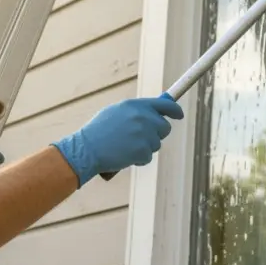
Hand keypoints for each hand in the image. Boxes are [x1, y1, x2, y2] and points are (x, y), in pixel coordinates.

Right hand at [51, 93, 183, 186]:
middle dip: (157, 134)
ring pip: (156, 144)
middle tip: (141, 139)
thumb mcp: (115, 112)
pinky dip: (138, 159)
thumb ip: (135, 111)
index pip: (165, 105)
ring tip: (125, 147)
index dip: (175, 111)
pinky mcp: (143, 150)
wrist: (86, 149)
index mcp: (136, 105)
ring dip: (145, 148)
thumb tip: (153, 113)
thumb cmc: (97, 131)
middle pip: (165, 127)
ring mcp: (144, 134)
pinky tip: (124, 156)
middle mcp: (143, 117)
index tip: (179, 115)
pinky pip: (148, 157)